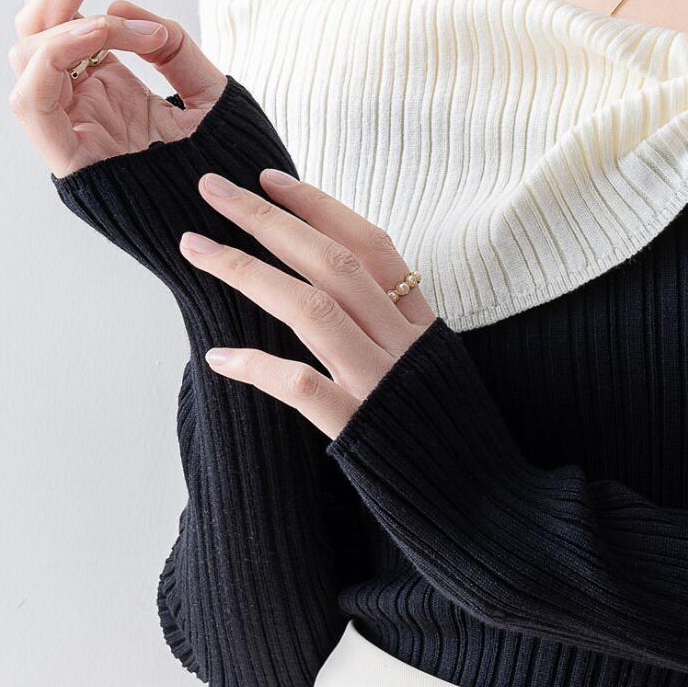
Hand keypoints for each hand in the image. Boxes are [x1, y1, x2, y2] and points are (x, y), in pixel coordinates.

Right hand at [8, 0, 228, 176]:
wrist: (243, 236)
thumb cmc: (230, 167)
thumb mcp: (213, 91)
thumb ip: (172, 45)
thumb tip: (118, 5)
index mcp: (106, 79)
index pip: (62, 8)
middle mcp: (78, 97)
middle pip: (37, 18)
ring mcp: (68, 125)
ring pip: (29, 49)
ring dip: (72, 17)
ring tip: (125, 20)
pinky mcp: (65, 158)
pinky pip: (31, 99)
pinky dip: (57, 57)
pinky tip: (98, 36)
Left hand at [181, 166, 436, 440]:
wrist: (491, 508)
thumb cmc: (454, 441)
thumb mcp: (439, 371)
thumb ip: (401, 334)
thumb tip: (348, 303)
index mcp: (425, 324)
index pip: (372, 245)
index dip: (320, 207)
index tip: (269, 178)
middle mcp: (406, 343)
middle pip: (335, 262)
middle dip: (269, 219)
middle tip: (213, 188)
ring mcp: (384, 384)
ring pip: (314, 309)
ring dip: (248, 272)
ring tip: (195, 248)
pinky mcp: (362, 429)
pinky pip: (303, 386)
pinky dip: (258, 367)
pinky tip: (218, 357)